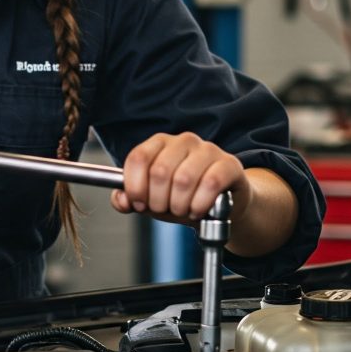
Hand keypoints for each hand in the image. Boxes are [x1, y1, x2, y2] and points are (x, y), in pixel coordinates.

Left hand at [110, 132, 248, 223]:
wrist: (220, 207)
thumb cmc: (183, 197)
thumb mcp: (152, 199)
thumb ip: (130, 199)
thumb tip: (121, 200)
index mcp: (159, 143)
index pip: (138, 158)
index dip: (135, 186)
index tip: (139, 203)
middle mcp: (183, 141)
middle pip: (159, 172)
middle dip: (158, 201)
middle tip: (164, 210)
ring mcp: (208, 150)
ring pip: (184, 179)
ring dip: (179, 205)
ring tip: (182, 211)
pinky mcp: (229, 164)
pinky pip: (211, 184)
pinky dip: (200, 204)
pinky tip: (198, 210)